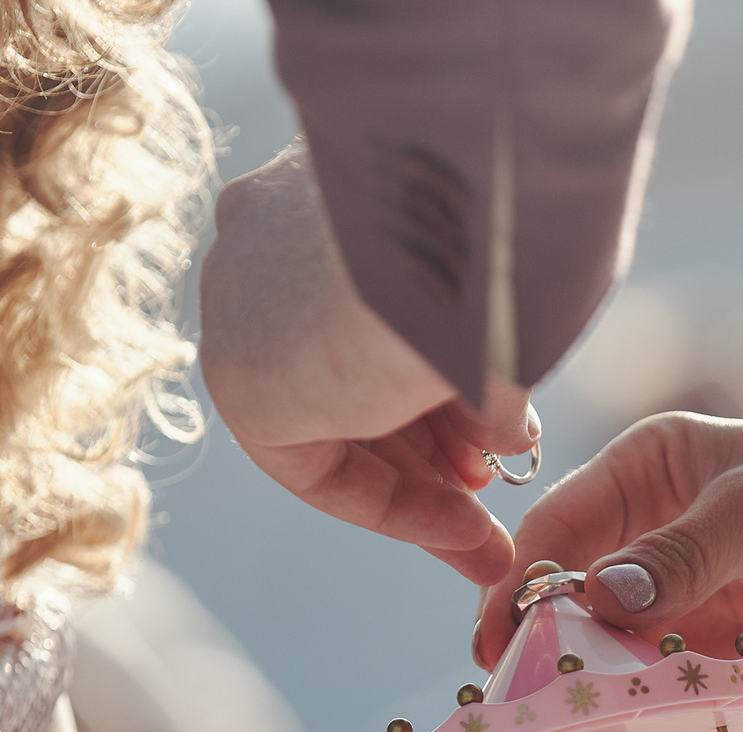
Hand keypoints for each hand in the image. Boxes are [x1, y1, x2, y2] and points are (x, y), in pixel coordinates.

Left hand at [198, 139, 536, 580]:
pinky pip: (312, 462)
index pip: (374, 315)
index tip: (500, 438)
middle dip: (434, 452)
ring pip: (339, 419)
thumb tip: (506, 427)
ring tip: (487, 531)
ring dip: (422, 484)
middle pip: (353, 374)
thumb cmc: (497, 241)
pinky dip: (388, 504)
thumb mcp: (501, 294)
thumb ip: (490, 354)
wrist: (454, 232)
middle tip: (494, 496)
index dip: (443, 390)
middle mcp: (271, 237)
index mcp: (327, 189)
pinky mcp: (235, 375)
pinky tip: (461, 528)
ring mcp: (241, 301)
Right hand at [488, 359, 742, 703]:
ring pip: (618, 667)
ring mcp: (691, 611)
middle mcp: (657, 545)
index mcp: (648, 478)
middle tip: (522, 722)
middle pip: (574, 611)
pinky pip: (673, 707)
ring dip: (600, 708)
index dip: (519, 588)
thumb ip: (684, 554)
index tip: (497, 648)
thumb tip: (598, 598)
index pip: (556, 534)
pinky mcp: (730, 669)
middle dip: (550, 662)